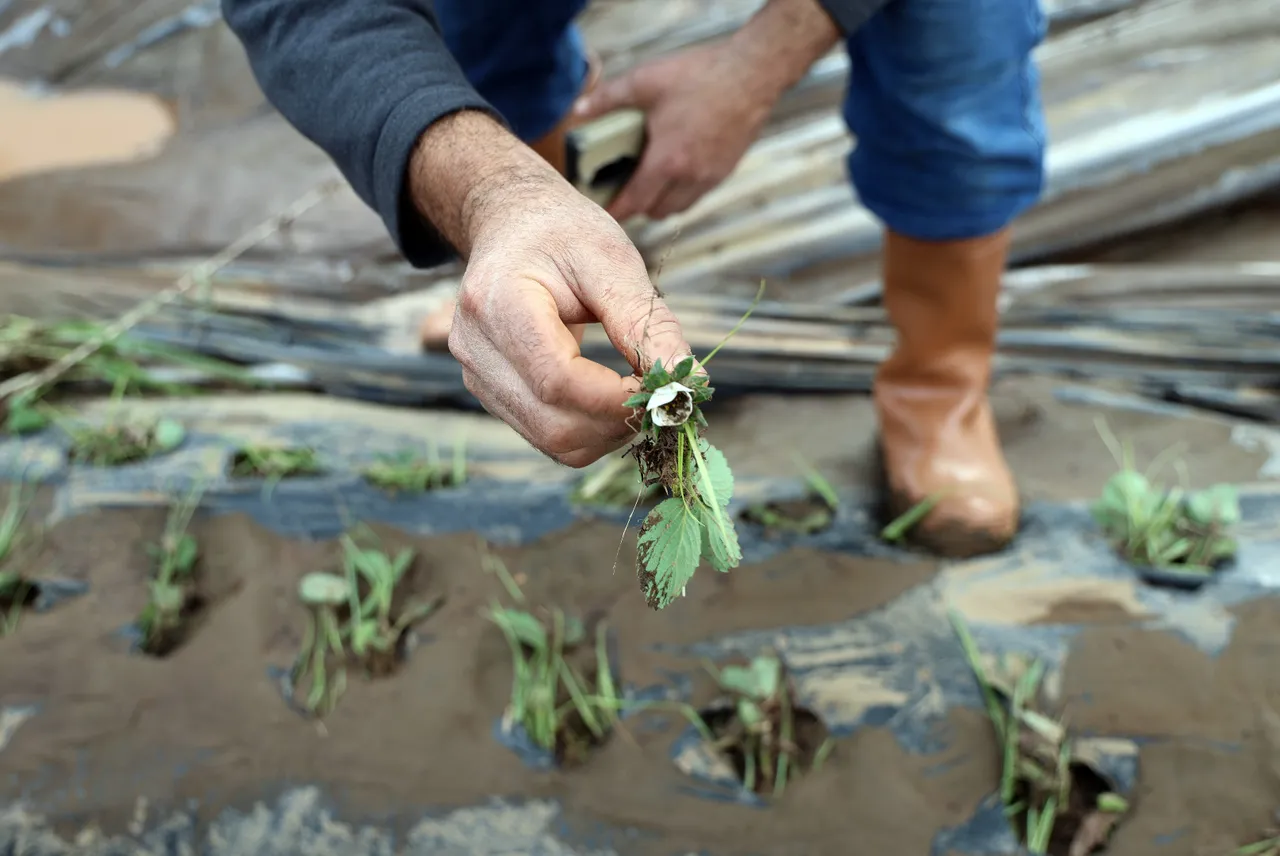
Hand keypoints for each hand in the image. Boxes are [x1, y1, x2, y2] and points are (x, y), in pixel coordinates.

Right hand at [450, 171, 693, 467]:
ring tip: (638, 392)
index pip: (558, 380)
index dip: (617, 398)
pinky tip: (611, 397)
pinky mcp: (490, 394)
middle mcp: (475, 348)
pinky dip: (591, 430)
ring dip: (609, 432)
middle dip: (619, 422)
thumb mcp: (611, 259)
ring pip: (553, 441)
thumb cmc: (561, 233)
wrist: (511, 225)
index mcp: (497, 303)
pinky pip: (546, 436)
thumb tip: (687, 382)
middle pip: (553, 424)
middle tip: (662, 396)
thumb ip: (646, 322)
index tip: (666, 388)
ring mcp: (477, 377)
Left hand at [572, 42, 786, 221]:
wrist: (754, 72)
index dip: (616, 211)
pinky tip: (674, 170)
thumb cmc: (701, 74)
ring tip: (647, 182)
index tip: (602, 213)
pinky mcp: (726, 170)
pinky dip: (680, 193)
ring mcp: (711, 176)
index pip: (635, 201)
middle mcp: (691, 176)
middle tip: (621, 190)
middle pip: (656, 212)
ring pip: (678, 208)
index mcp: (668, 160)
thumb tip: (579, 109)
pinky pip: (697, 195)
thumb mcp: (646, 80)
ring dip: (660, 202)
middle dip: (636, 207)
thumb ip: (608, 97)